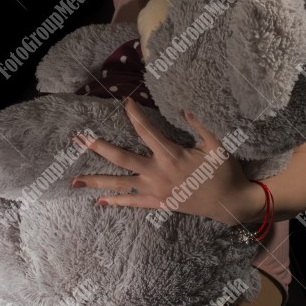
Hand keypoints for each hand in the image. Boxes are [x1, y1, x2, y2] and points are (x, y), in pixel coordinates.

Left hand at [71, 98, 264, 224]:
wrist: (230, 203)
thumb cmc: (224, 171)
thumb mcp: (216, 144)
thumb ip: (200, 126)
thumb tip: (185, 110)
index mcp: (171, 154)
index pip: (145, 130)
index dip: (135, 114)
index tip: (125, 101)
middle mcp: (157, 173)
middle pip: (120, 158)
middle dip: (98, 147)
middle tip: (78, 139)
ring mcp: (155, 190)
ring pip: (120, 184)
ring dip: (96, 180)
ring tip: (75, 180)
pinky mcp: (159, 203)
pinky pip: (133, 203)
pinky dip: (116, 202)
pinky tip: (100, 202)